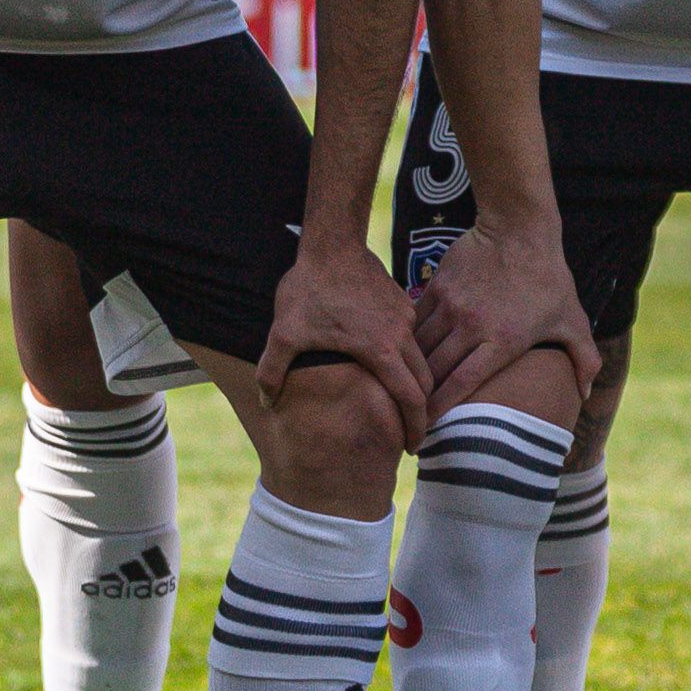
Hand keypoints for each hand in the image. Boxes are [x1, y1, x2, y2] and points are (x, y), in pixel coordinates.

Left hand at [263, 236, 430, 432]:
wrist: (331, 243)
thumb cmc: (309, 289)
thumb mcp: (284, 332)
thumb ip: (272, 370)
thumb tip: (265, 400)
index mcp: (381, 350)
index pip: (411, 398)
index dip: (415, 426)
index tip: (412, 447)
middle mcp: (402, 335)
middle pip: (424, 382)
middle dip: (421, 411)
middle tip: (409, 434)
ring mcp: (405, 317)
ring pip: (421, 359)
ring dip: (415, 383)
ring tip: (400, 404)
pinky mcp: (402, 302)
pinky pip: (412, 338)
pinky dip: (408, 359)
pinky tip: (388, 365)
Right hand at [409, 214, 595, 412]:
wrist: (519, 230)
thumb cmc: (549, 279)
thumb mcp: (573, 320)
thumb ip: (584, 360)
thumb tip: (584, 396)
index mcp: (503, 340)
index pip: (464, 383)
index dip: (443, 409)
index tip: (431, 426)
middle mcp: (472, 326)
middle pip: (437, 370)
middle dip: (423, 396)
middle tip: (415, 414)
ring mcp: (451, 305)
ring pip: (422, 347)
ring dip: (416, 368)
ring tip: (411, 387)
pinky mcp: (438, 287)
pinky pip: (418, 322)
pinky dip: (413, 340)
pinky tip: (410, 352)